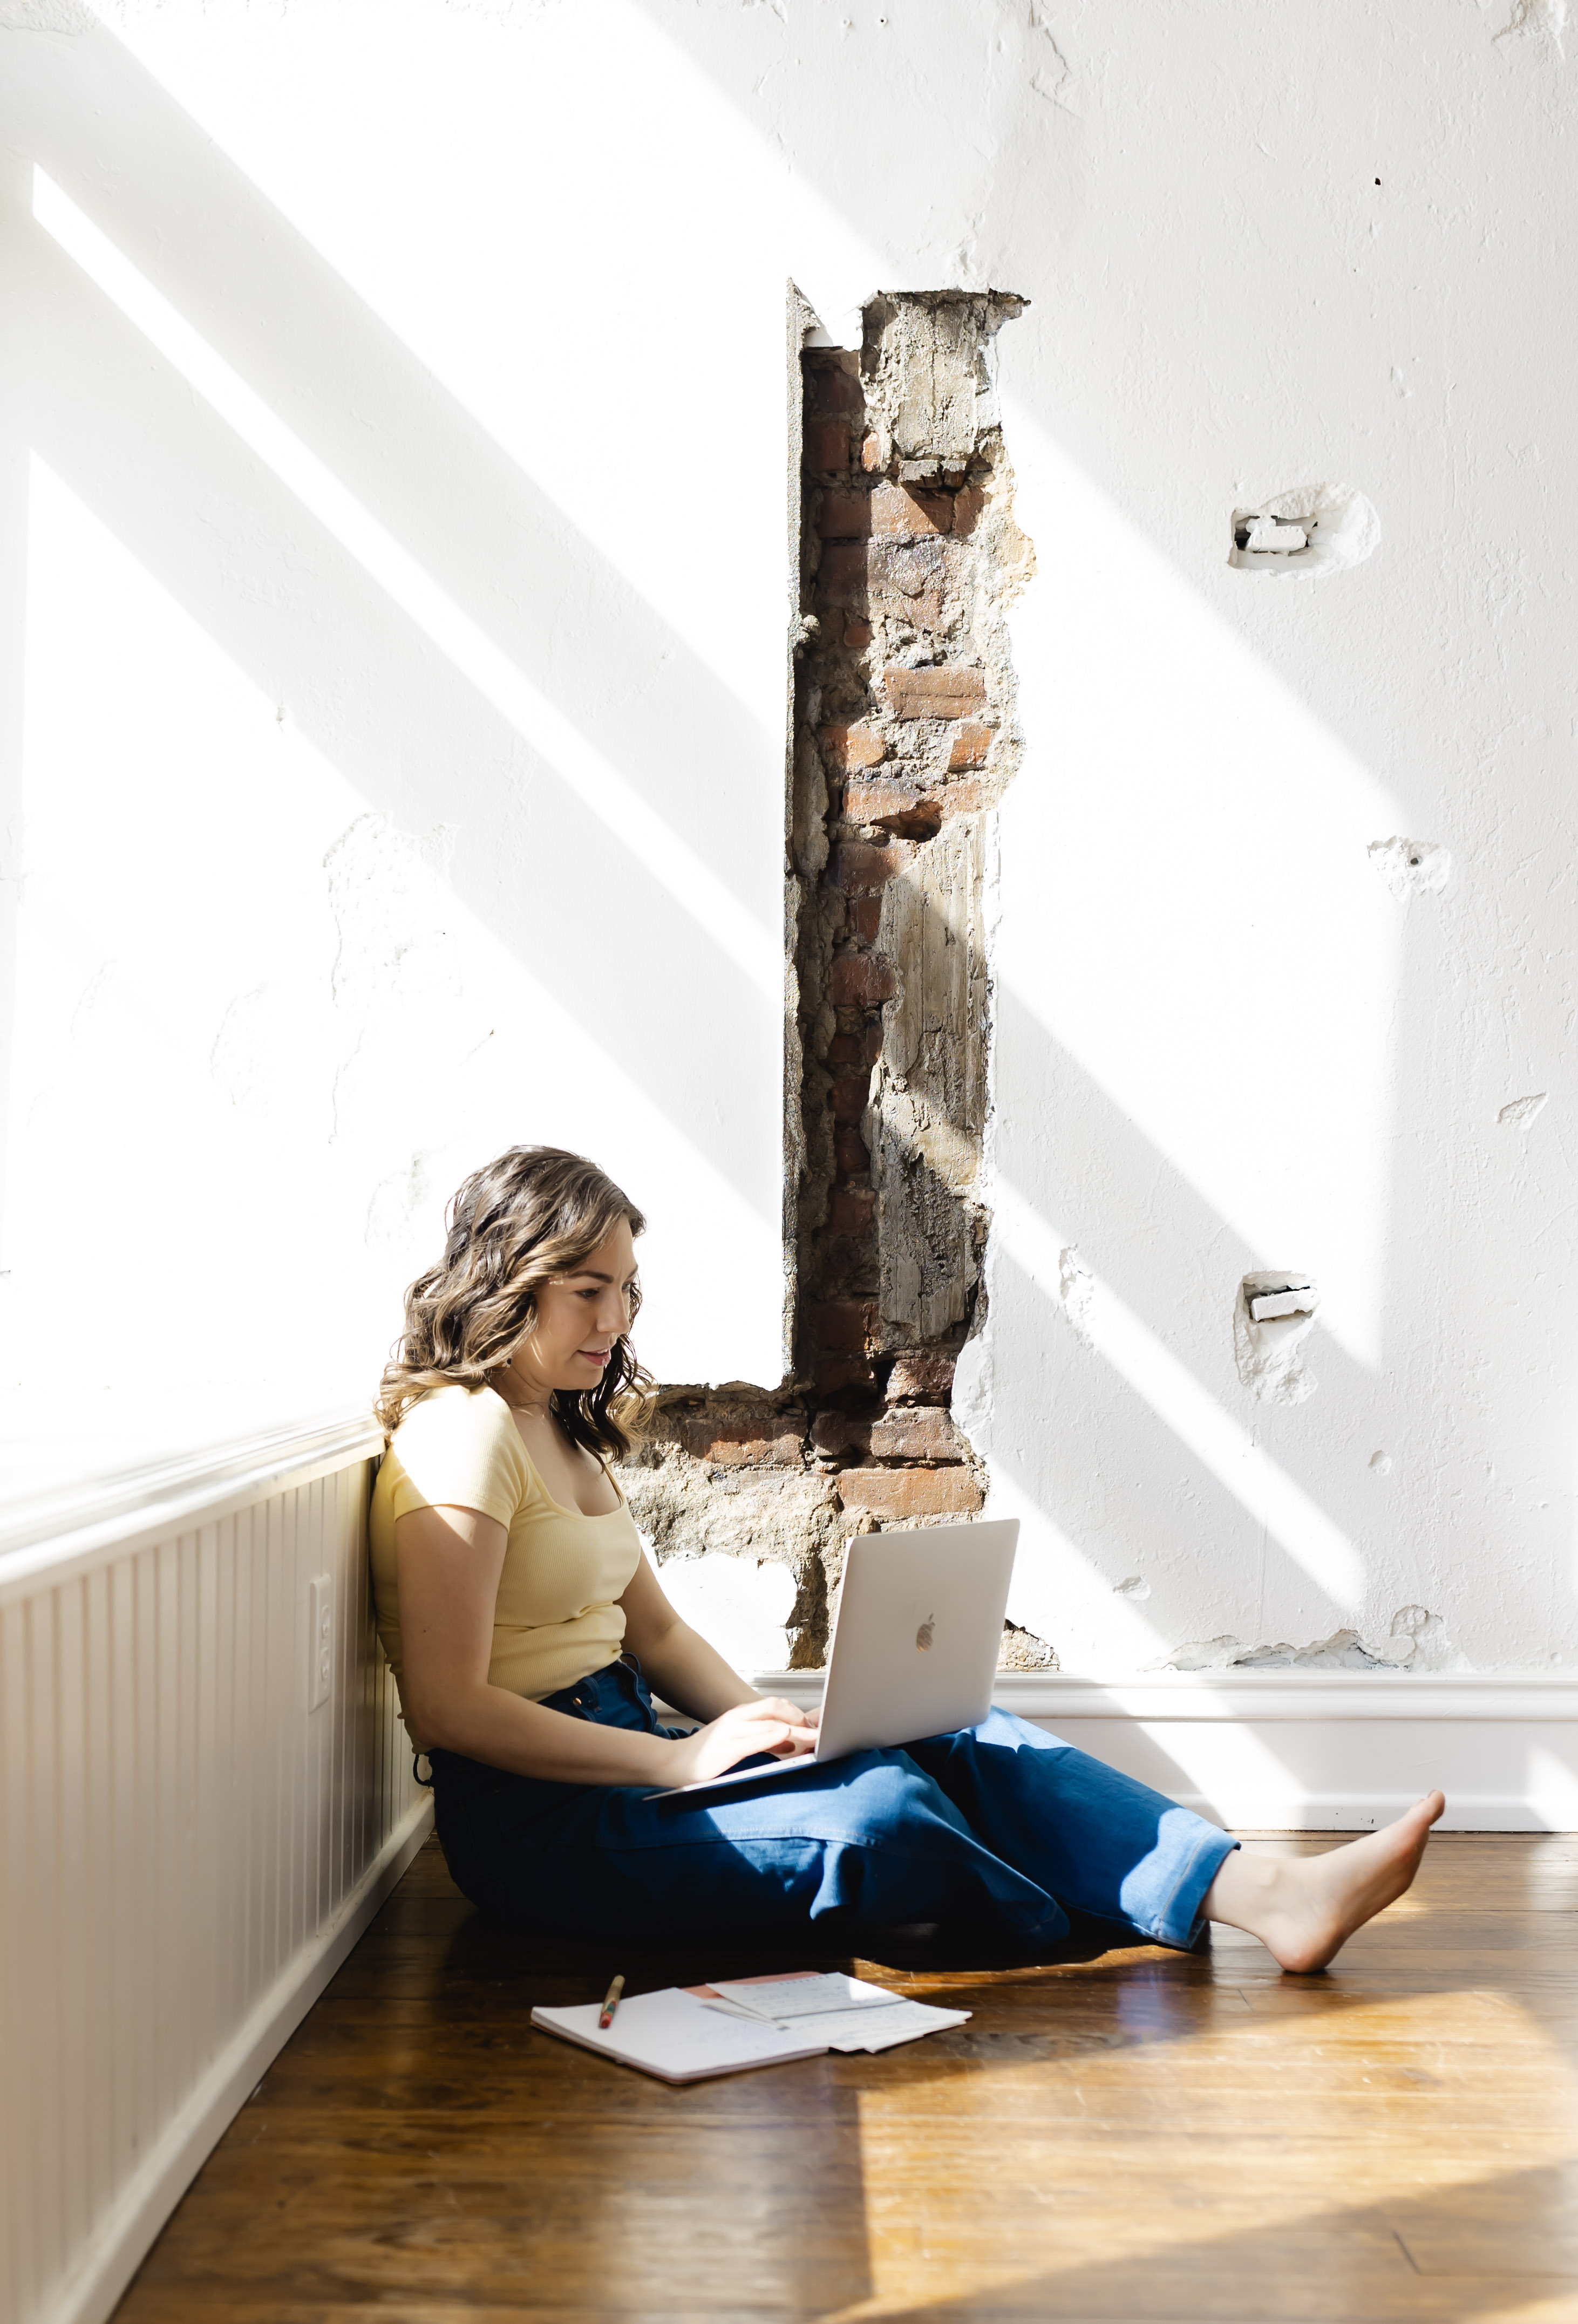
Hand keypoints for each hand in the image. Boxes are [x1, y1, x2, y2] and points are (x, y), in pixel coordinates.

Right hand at [663, 1697, 817, 1786]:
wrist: (674, 1763)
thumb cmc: (706, 1755)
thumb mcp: (736, 1740)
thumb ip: (760, 1737)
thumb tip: (788, 1738)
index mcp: (740, 1714)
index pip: (774, 1704)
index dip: (797, 1712)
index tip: (813, 1726)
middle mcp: (737, 1717)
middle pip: (775, 1706)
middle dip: (800, 1717)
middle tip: (816, 1733)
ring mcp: (732, 1731)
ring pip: (770, 1721)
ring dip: (795, 1728)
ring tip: (813, 1738)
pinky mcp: (728, 1747)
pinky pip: (755, 1738)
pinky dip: (774, 1736)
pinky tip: (786, 1736)